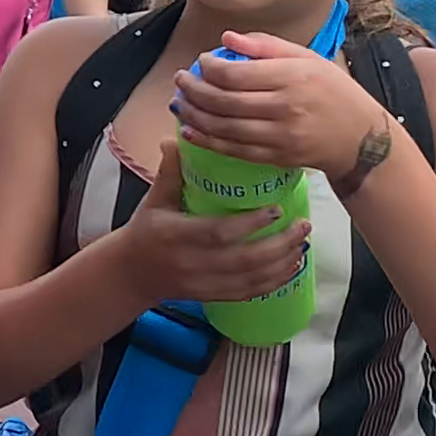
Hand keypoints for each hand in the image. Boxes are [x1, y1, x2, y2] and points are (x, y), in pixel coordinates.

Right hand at [105, 147, 315, 306]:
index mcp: (175, 235)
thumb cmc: (145, 232)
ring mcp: (203, 283)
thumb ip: (170, 172)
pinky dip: (274, 282)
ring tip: (301, 243)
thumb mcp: (154, 200)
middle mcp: (191, 262)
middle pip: (244, 259)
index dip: (251, 224)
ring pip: (251, 278)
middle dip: (279, 244)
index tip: (276, 209)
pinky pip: (248, 292)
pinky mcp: (212, 296)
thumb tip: (177, 139)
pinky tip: (291, 268)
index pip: (219, 232)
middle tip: (302, 225)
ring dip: (282, 263)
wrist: (133, 273)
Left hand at [173, 31, 394, 184]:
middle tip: (180, 80)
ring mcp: (279, 136)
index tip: (201, 61)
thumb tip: (227, 38)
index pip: (235, 73)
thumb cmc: (333, 91)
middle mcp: (283, 107)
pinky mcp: (275, 157)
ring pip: (223, 128)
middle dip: (193, 90)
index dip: (209, 67)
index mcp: (291, 77)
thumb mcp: (307, 58)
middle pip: (224, 101)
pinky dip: (206, 140)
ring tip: (179, 103)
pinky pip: (233, 150)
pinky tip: (190, 130)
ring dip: (193, 116)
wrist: (360, 137)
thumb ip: (266, 46)